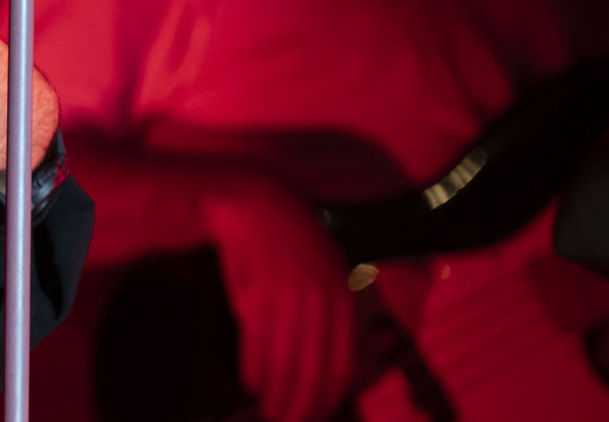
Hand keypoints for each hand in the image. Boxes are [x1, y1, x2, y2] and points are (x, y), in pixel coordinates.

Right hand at [203, 177, 357, 421]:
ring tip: (267, 410)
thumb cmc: (297, 248)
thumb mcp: (331, 278)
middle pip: (313, 372)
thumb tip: (357, 365)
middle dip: (300, 407)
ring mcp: (288, 299)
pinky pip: (256, 344)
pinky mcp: (257, 294)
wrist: (260, 207)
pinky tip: (250, 383)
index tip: (314, 418)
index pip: (341, 367)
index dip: (328, 401)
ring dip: (275, 394)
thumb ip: (341, 322)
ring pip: (284, 363)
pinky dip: (254, 369)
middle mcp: (321, 304)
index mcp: (344, 301)